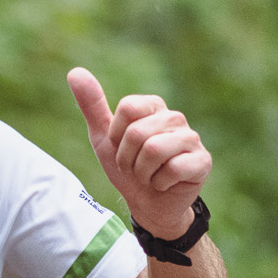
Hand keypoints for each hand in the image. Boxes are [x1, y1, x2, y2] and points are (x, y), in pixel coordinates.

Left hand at [67, 68, 210, 239]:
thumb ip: (92, 105)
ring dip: (143, 173)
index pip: (127, 108)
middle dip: (128, 159)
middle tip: (136, 168)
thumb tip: (74, 72)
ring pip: (154, 150)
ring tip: (150, 175)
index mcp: (152, 106)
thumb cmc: (127, 168)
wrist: (146, 205)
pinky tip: (166, 183)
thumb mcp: (103, 138)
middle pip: (138, 132)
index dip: (117, 136)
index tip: (122, 148)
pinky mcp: (202, 161)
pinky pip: (173, 169)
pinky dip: (160, 183)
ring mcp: (191, 138)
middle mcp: (175, 117)